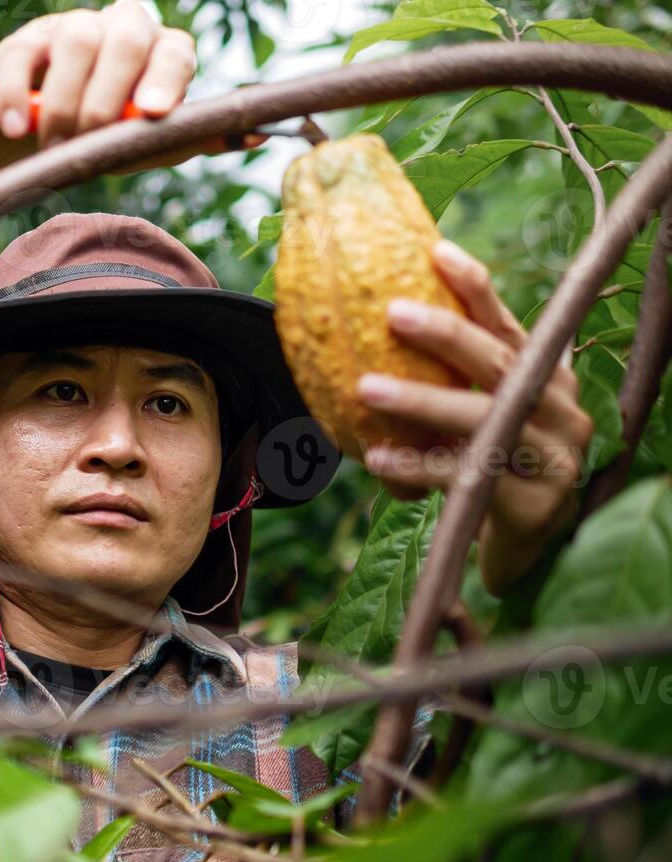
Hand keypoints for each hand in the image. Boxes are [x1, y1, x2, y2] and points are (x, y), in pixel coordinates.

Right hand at [0, 0, 196, 148]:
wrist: (49, 129)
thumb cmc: (114, 134)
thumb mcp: (152, 144)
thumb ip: (194, 140)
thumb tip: (256, 138)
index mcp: (164, 52)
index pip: (174, 55)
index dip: (164, 80)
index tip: (152, 113)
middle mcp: (126, 29)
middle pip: (126, 41)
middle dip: (106, 100)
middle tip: (86, 143)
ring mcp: (75, 28)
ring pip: (77, 42)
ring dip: (64, 103)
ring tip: (54, 147)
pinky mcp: (28, 42)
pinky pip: (20, 55)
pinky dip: (15, 95)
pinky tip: (15, 129)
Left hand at [355, 239, 594, 595]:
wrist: (531, 546)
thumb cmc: (495, 466)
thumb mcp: (482, 414)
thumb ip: (453, 378)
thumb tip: (375, 324)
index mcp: (545, 376)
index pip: (509, 323)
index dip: (475, 287)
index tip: (436, 251)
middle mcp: (559, 408)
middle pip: (501, 362)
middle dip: (446, 333)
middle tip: (391, 311)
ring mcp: (553, 456)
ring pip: (482, 418)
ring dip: (421, 400)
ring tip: (366, 387)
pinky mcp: (534, 502)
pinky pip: (467, 475)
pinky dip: (418, 465)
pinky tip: (378, 458)